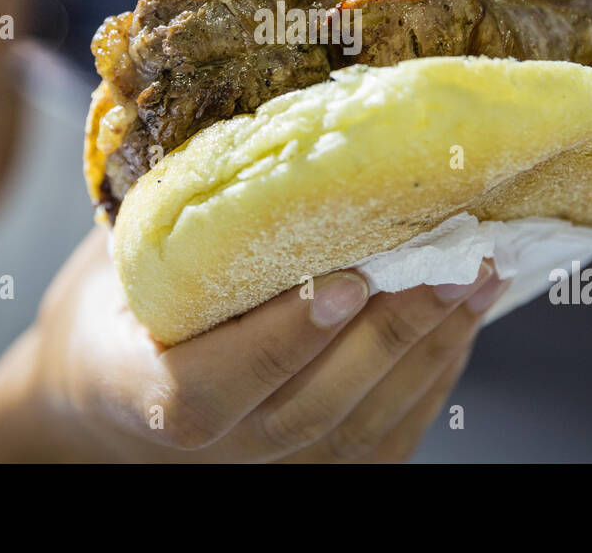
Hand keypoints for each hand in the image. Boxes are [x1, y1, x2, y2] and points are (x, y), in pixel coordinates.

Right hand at [27, 223, 511, 461]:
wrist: (109, 391)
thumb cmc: (114, 308)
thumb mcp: (116, 256)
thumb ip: (175, 217)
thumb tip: (258, 125)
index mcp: (143, 390)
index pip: (210, 388)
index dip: (283, 339)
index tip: (347, 279)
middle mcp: (214, 445)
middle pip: (312, 409)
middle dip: (393, 330)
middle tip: (455, 258)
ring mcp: (268, 464)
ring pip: (360, 426)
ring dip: (431, 346)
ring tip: (482, 272)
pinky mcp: (314, 466)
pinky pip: (385, 433)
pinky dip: (434, 373)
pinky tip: (466, 314)